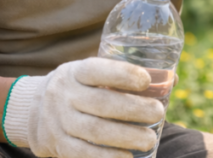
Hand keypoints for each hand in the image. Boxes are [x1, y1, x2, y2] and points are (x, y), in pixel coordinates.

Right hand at [3, 58, 164, 157]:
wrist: (33, 108)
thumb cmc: (82, 88)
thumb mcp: (94, 75)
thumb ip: (125, 77)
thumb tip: (172, 80)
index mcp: (76, 72)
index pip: (97, 70)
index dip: (122, 75)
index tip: (147, 80)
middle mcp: (64, 94)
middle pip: (100, 103)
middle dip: (133, 109)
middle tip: (159, 113)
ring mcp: (58, 120)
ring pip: (93, 130)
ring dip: (125, 137)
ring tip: (150, 141)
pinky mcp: (56, 144)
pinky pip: (81, 153)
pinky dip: (105, 157)